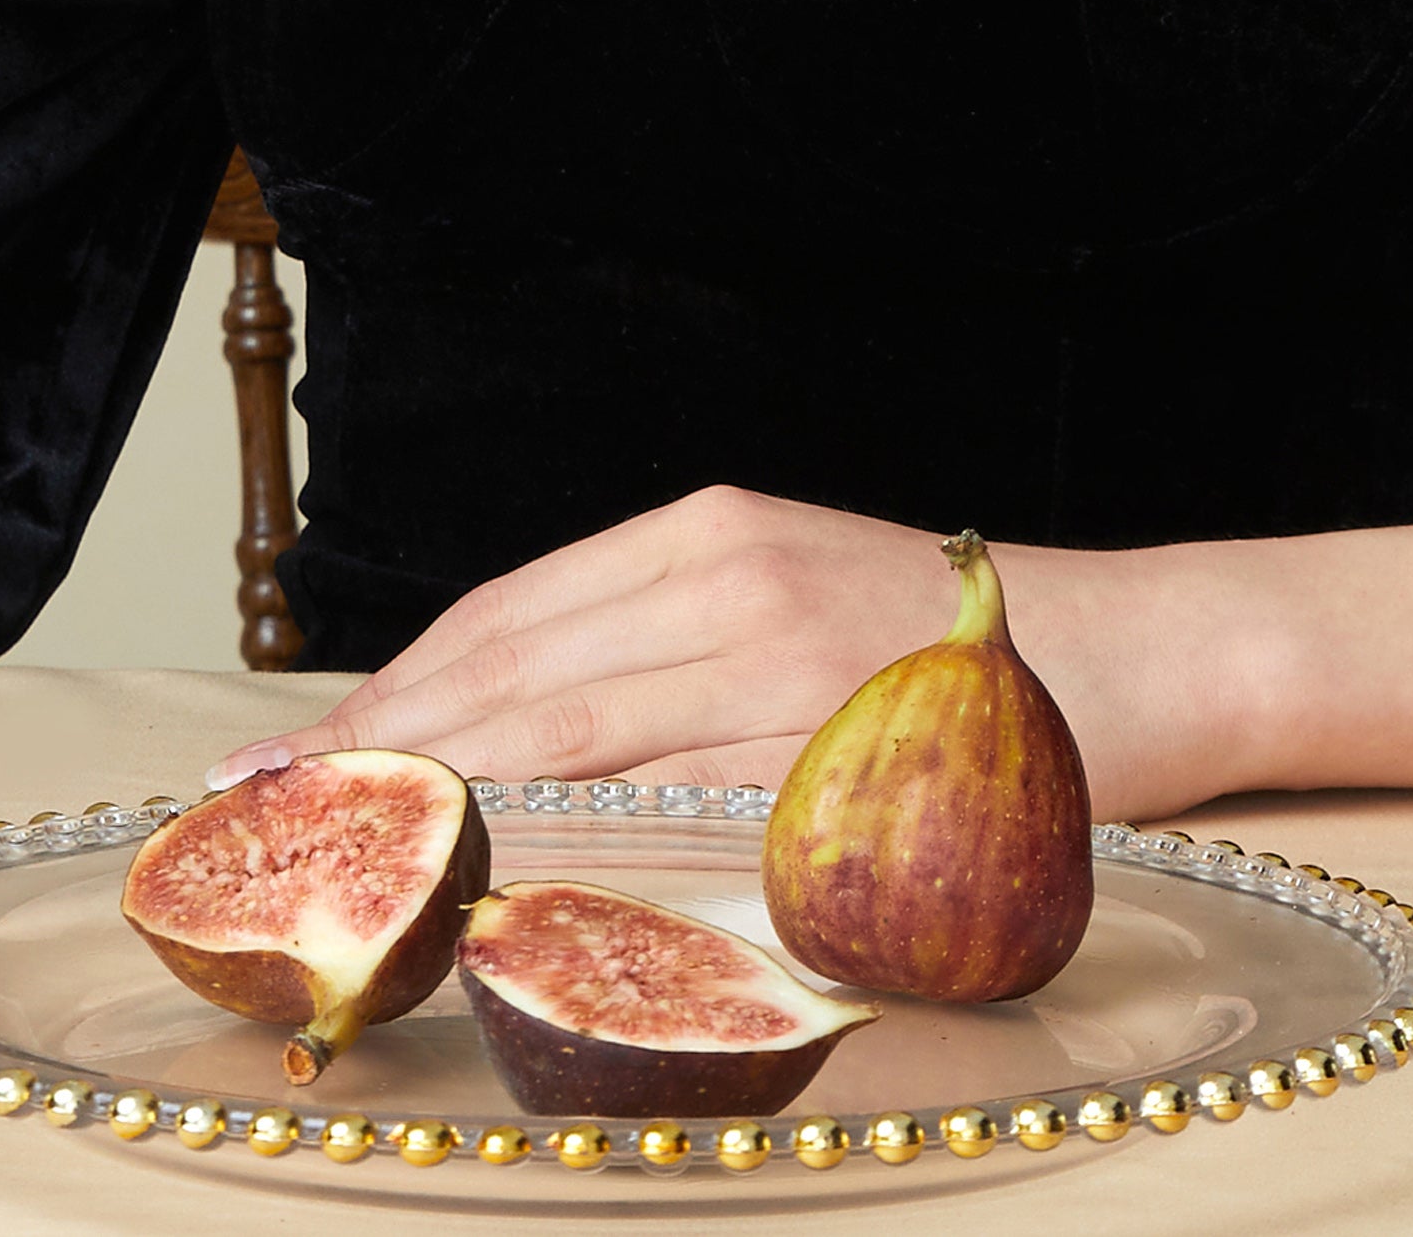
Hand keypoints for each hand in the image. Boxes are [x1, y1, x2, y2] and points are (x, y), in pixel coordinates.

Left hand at [211, 485, 1293, 820]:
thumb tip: (522, 713)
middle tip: (275, 804)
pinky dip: (571, 844)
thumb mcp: (791, 590)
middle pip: (516, 672)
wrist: (1137, 652)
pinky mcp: (824, 759)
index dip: (397, 681)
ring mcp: (776, 671)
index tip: (301, 742)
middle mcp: (729, 582)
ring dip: (450, 799)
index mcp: (710, 531)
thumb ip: (671, 639)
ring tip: (356, 852)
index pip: (510, 613)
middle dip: (385, 741)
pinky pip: (670, 811)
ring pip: (573, 741)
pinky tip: (504, 882)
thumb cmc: (945, 640)